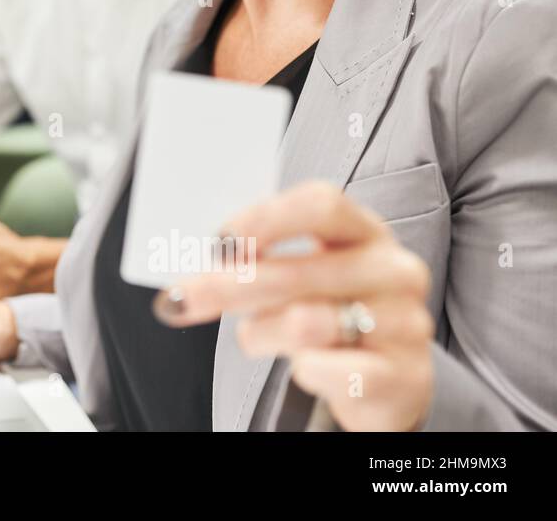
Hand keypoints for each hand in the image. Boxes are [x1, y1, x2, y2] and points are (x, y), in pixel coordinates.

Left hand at [154, 180, 433, 431]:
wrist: (387, 381)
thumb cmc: (329, 311)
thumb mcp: (304, 274)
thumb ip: (263, 258)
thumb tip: (195, 255)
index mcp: (366, 231)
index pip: (321, 204)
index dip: (265, 219)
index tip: (220, 241)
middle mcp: (394, 270)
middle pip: (298, 269)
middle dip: (228, 286)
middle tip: (179, 299)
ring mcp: (405, 323)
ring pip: (304, 323)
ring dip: (260, 332)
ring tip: (257, 336)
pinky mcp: (403, 376)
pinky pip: (322, 369)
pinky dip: (300, 370)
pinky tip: (305, 367)